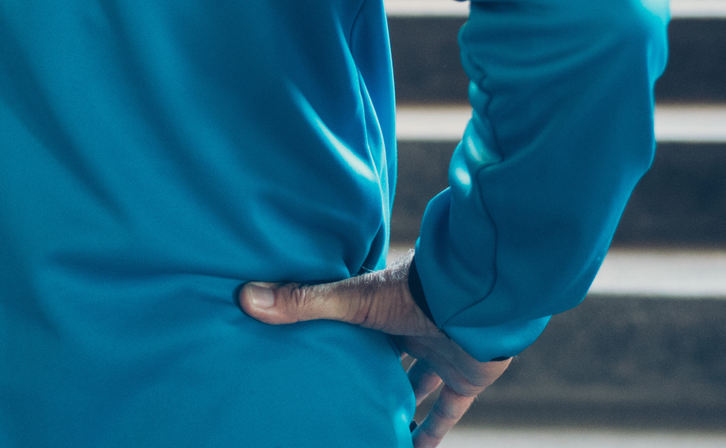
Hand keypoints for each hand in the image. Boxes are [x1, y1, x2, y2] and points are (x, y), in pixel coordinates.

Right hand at [237, 257, 509, 446]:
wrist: (480, 300)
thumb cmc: (416, 291)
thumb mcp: (352, 299)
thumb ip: (304, 302)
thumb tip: (246, 297)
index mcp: (384, 305)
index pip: (355, 320)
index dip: (337, 334)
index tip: (313, 350)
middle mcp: (412, 329)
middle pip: (386, 355)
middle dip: (367, 373)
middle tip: (338, 396)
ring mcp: (440, 354)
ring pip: (417, 384)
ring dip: (398, 403)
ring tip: (369, 425)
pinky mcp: (464, 378)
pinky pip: (447, 412)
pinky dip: (432, 434)